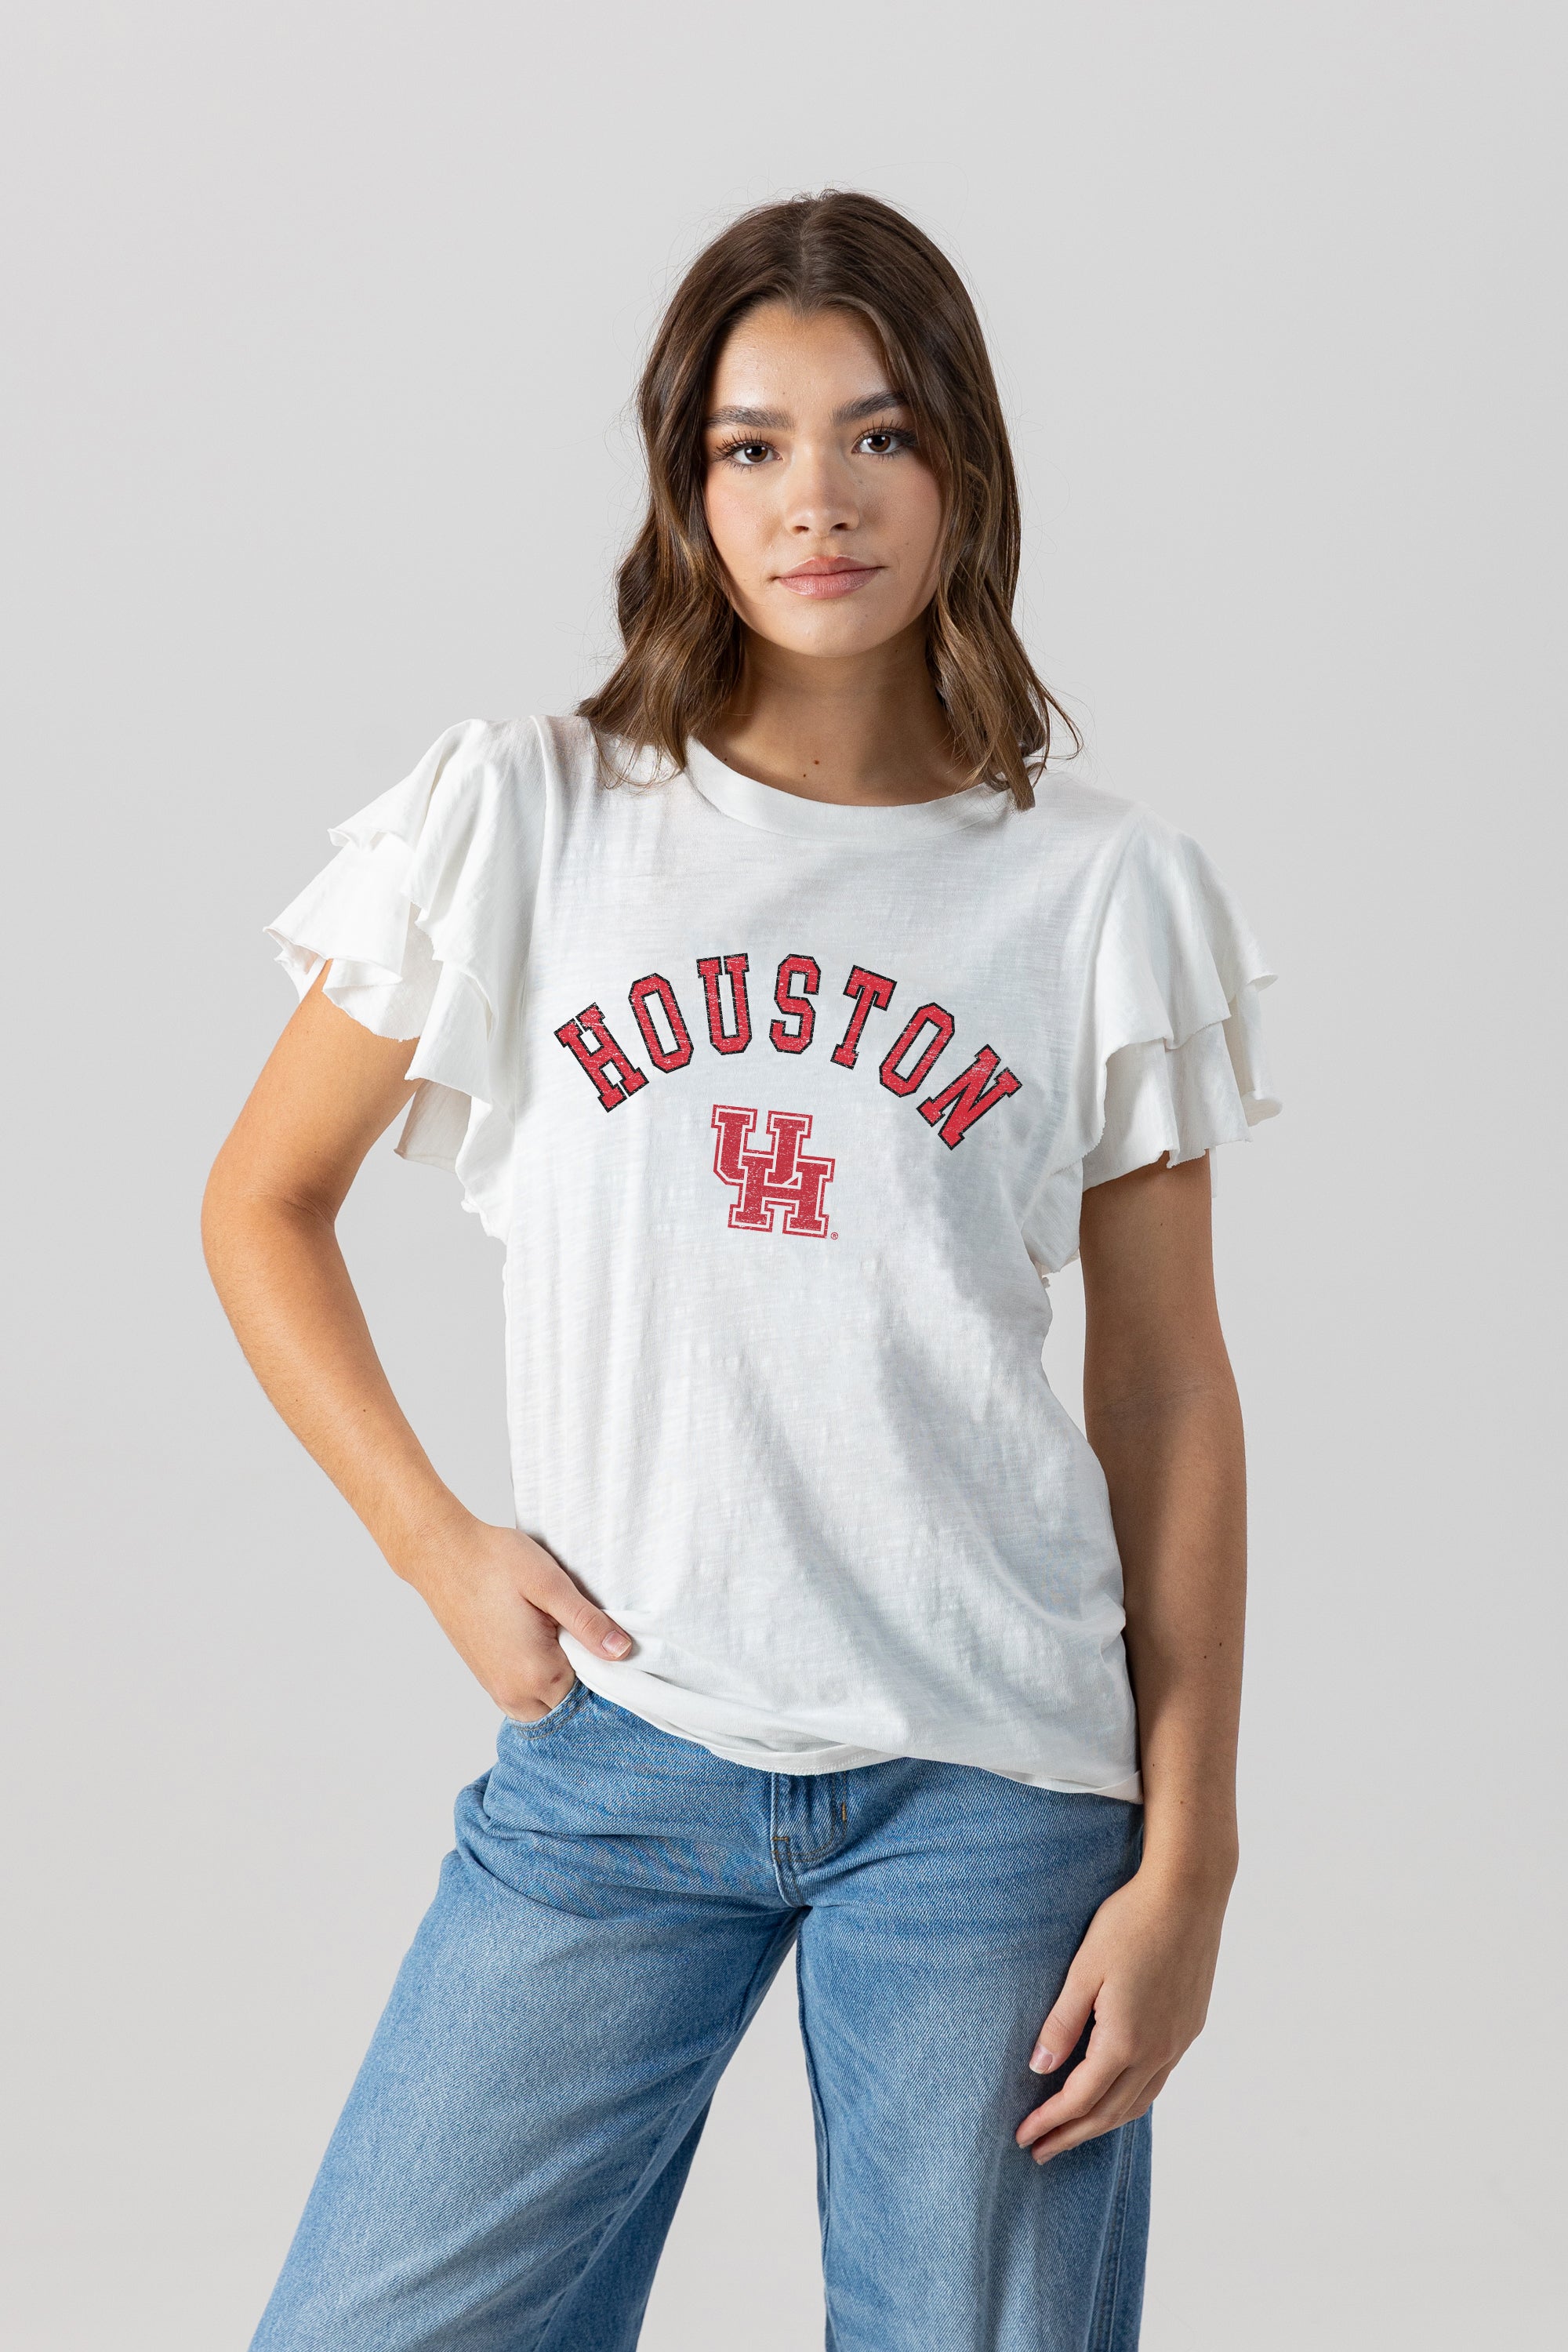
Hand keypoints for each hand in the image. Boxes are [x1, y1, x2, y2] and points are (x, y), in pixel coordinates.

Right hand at [404, 1515, 632, 1720]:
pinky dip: (541, 1683)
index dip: (608, 1672)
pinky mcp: (486, 1677)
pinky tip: (548, 1647)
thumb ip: (587, 1623)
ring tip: (569, 1642)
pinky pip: (524, 1698)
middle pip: (567, 1706)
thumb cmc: (494, 1561)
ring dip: (562, 1684)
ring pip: (545, 1706)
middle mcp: (513, 1692)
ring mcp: (496, 1688)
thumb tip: (622, 1651)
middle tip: (593, 1641)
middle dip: (585, 1683)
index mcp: (535, 1673)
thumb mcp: (550, 1584)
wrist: (442, 1553)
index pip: (591, 1695)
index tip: (614, 1646)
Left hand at [1014, 1864, 1229, 2162]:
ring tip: (1072, 2133)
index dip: (1049, 2121)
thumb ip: (1061, 2023)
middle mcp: (1157, 2052)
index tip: (1023, 2136)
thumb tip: (1039, 2069)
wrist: (1189, 1893)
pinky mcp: (1189, 2028)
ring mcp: (1178, 2042)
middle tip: (1039, 2152)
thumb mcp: (1084, 1970)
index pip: (1080, 2098)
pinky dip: (1130, 2100)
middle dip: (1072, 2135)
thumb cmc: (1130, 1922)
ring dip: (1102, 2123)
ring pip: (1138, 2102)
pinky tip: (1115, 2096)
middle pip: (1109, 2112)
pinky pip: (1157, 2082)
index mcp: (1126, 2041)